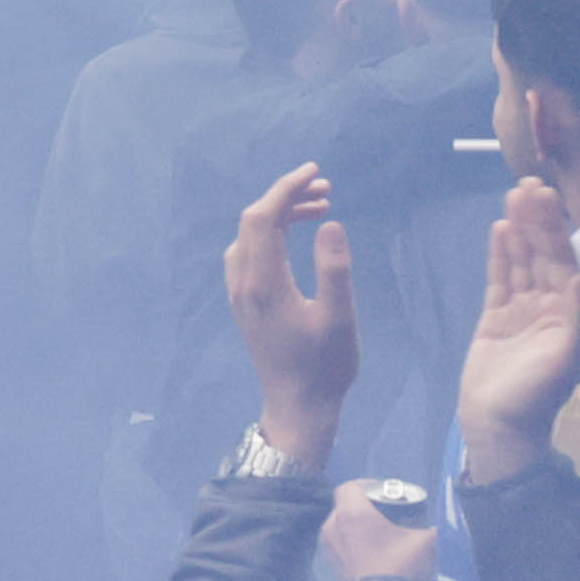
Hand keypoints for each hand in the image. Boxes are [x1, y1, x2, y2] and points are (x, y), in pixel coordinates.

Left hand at [226, 167, 357, 460]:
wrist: (297, 408)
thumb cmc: (324, 367)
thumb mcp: (339, 318)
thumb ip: (334, 269)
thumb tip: (329, 223)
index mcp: (264, 283)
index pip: (264, 218)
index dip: (286, 188)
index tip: (315, 172)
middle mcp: (243, 284)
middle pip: (254, 222)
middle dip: (287, 197)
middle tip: (327, 190)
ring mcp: (240, 294)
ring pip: (250, 237)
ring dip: (280, 216)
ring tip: (320, 208)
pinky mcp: (245, 303)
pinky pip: (249, 253)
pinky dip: (272, 235)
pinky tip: (296, 237)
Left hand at [320, 481, 441, 580]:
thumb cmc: (400, 567)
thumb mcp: (425, 542)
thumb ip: (435, 527)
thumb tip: (448, 522)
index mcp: (352, 513)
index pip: (350, 486)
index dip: (366, 484)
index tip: (383, 492)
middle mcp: (334, 526)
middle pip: (344, 505)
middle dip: (362, 505)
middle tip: (383, 512)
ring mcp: (328, 547)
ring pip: (339, 525)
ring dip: (354, 525)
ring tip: (376, 533)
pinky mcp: (329, 566)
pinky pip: (338, 544)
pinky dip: (350, 542)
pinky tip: (369, 553)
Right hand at [456, 177, 579, 480]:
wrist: (499, 429)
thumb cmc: (534, 399)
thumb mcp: (564, 358)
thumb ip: (577, 315)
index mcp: (571, 314)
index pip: (565, 262)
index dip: (558, 230)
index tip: (552, 198)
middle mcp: (550, 307)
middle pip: (544, 254)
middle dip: (538, 220)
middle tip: (531, 184)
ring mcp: (522, 310)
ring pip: (522, 261)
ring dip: (520, 229)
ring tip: (515, 195)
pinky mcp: (496, 318)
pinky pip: (500, 279)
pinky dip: (501, 255)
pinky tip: (500, 229)